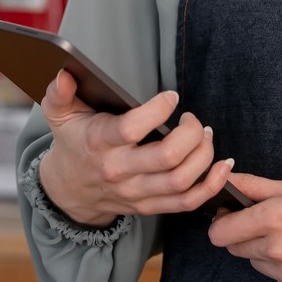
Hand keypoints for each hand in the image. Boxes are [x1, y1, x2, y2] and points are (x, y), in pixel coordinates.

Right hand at [36, 69, 235, 227]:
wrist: (68, 191)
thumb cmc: (72, 143)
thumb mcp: (59, 114)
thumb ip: (58, 92)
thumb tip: (64, 75)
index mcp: (99, 143)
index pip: (132, 129)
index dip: (158, 110)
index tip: (171, 97)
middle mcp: (120, 170)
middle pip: (167, 158)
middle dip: (191, 134)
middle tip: (193, 119)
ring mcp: (136, 192)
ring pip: (181, 180)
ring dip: (204, 156)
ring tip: (205, 135)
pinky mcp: (149, 206)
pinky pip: (187, 203)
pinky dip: (211, 186)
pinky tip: (223, 166)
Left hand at [207, 173, 281, 281]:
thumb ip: (255, 186)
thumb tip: (225, 177)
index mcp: (274, 218)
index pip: (220, 233)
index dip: (222, 222)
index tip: (231, 215)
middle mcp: (277, 250)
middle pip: (235, 249)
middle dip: (245, 235)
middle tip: (272, 223)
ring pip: (257, 264)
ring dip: (267, 253)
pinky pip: (278, 280)